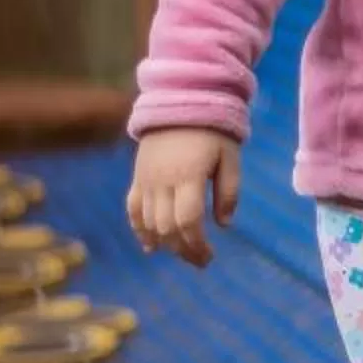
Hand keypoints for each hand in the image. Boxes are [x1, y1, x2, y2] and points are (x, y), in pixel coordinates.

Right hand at [127, 128, 241, 268]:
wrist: (179, 101)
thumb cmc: (212, 130)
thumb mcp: (230, 158)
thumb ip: (229, 192)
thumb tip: (224, 225)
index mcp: (188, 176)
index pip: (188, 220)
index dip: (197, 243)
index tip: (209, 256)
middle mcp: (162, 181)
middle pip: (167, 227)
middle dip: (183, 249)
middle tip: (200, 260)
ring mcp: (146, 180)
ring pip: (149, 222)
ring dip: (165, 243)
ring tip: (183, 253)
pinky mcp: (137, 177)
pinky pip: (132, 209)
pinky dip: (139, 230)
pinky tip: (150, 247)